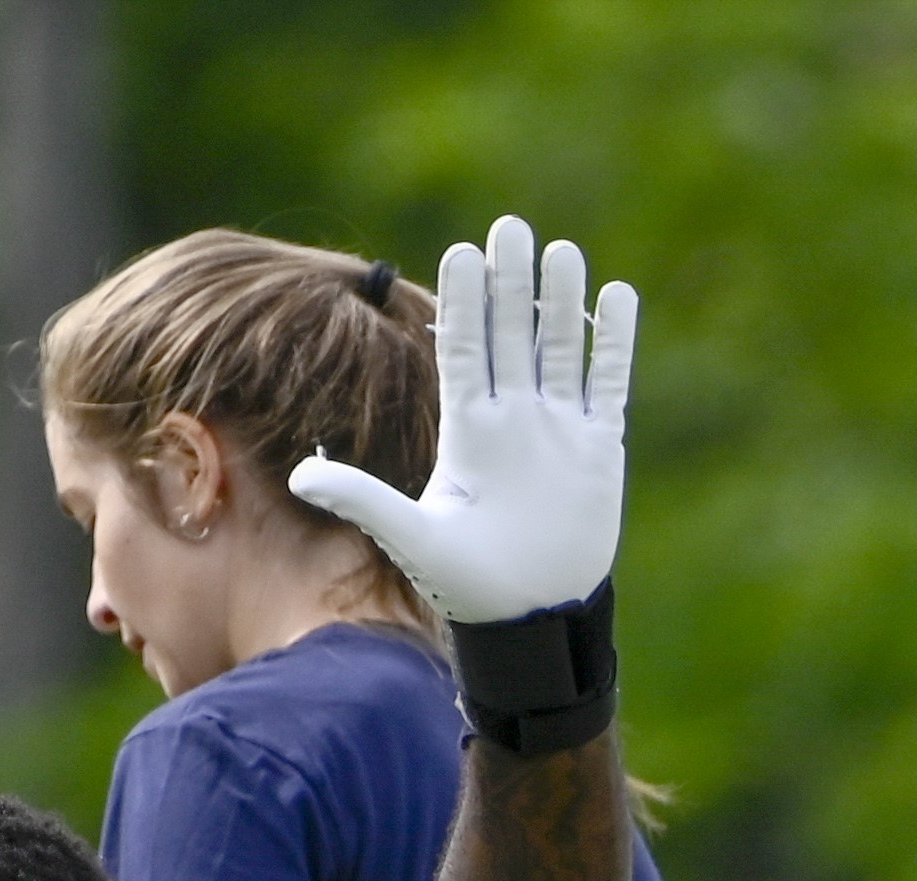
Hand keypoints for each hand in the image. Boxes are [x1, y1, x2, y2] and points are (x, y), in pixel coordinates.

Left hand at [289, 215, 632, 623]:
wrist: (529, 615)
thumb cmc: (467, 582)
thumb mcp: (412, 537)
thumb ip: (362, 498)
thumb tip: (300, 474)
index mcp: (469, 428)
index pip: (466, 350)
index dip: (466, 303)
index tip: (463, 253)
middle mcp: (513, 418)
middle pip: (513, 335)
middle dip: (512, 284)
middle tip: (510, 228)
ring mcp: (557, 428)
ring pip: (561, 348)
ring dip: (563, 302)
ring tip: (562, 250)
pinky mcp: (598, 446)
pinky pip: (608, 382)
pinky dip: (614, 342)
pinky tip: (616, 297)